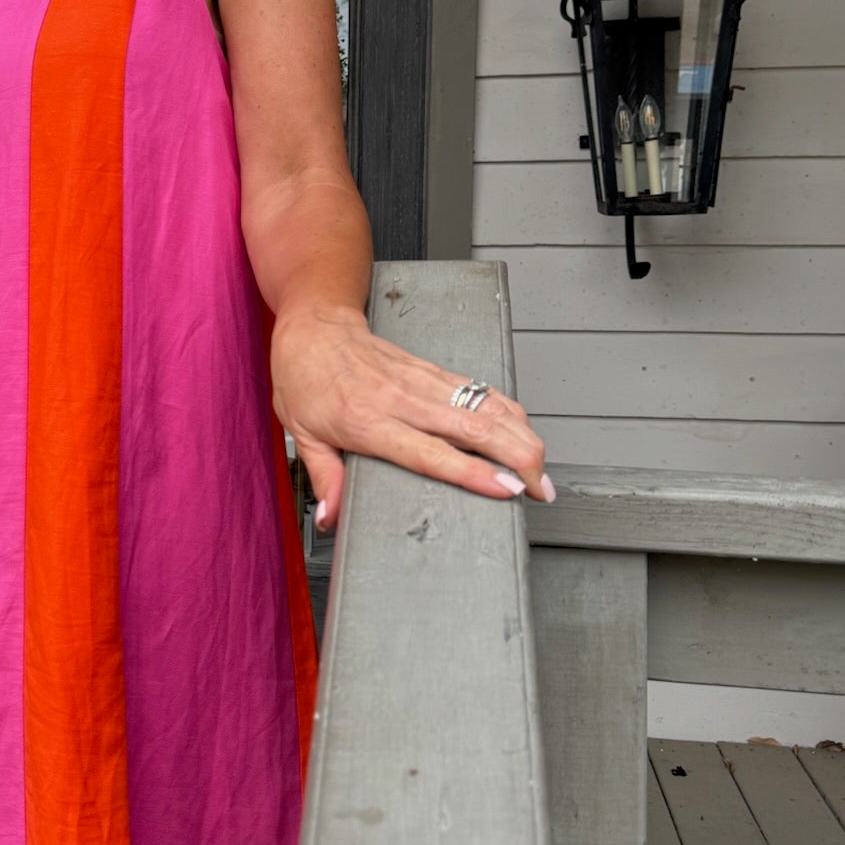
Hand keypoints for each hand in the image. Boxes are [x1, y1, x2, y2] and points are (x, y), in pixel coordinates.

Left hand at [270, 300, 552, 532]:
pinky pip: (479, 390)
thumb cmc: (305, 377)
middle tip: (540, 488)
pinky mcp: (432, 369)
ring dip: (521, 435)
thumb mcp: (302, 434)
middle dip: (518, 458)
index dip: (473, 473)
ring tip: (541, 468)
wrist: (313, 327)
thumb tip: (330, 517)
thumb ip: (325, 478)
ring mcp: (422, 381)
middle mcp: (402, 400)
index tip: (506, 489)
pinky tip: (524, 430)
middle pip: (474, 429)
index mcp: (369, 422)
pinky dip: (508, 410)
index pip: (431, 453)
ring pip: (485, 406)